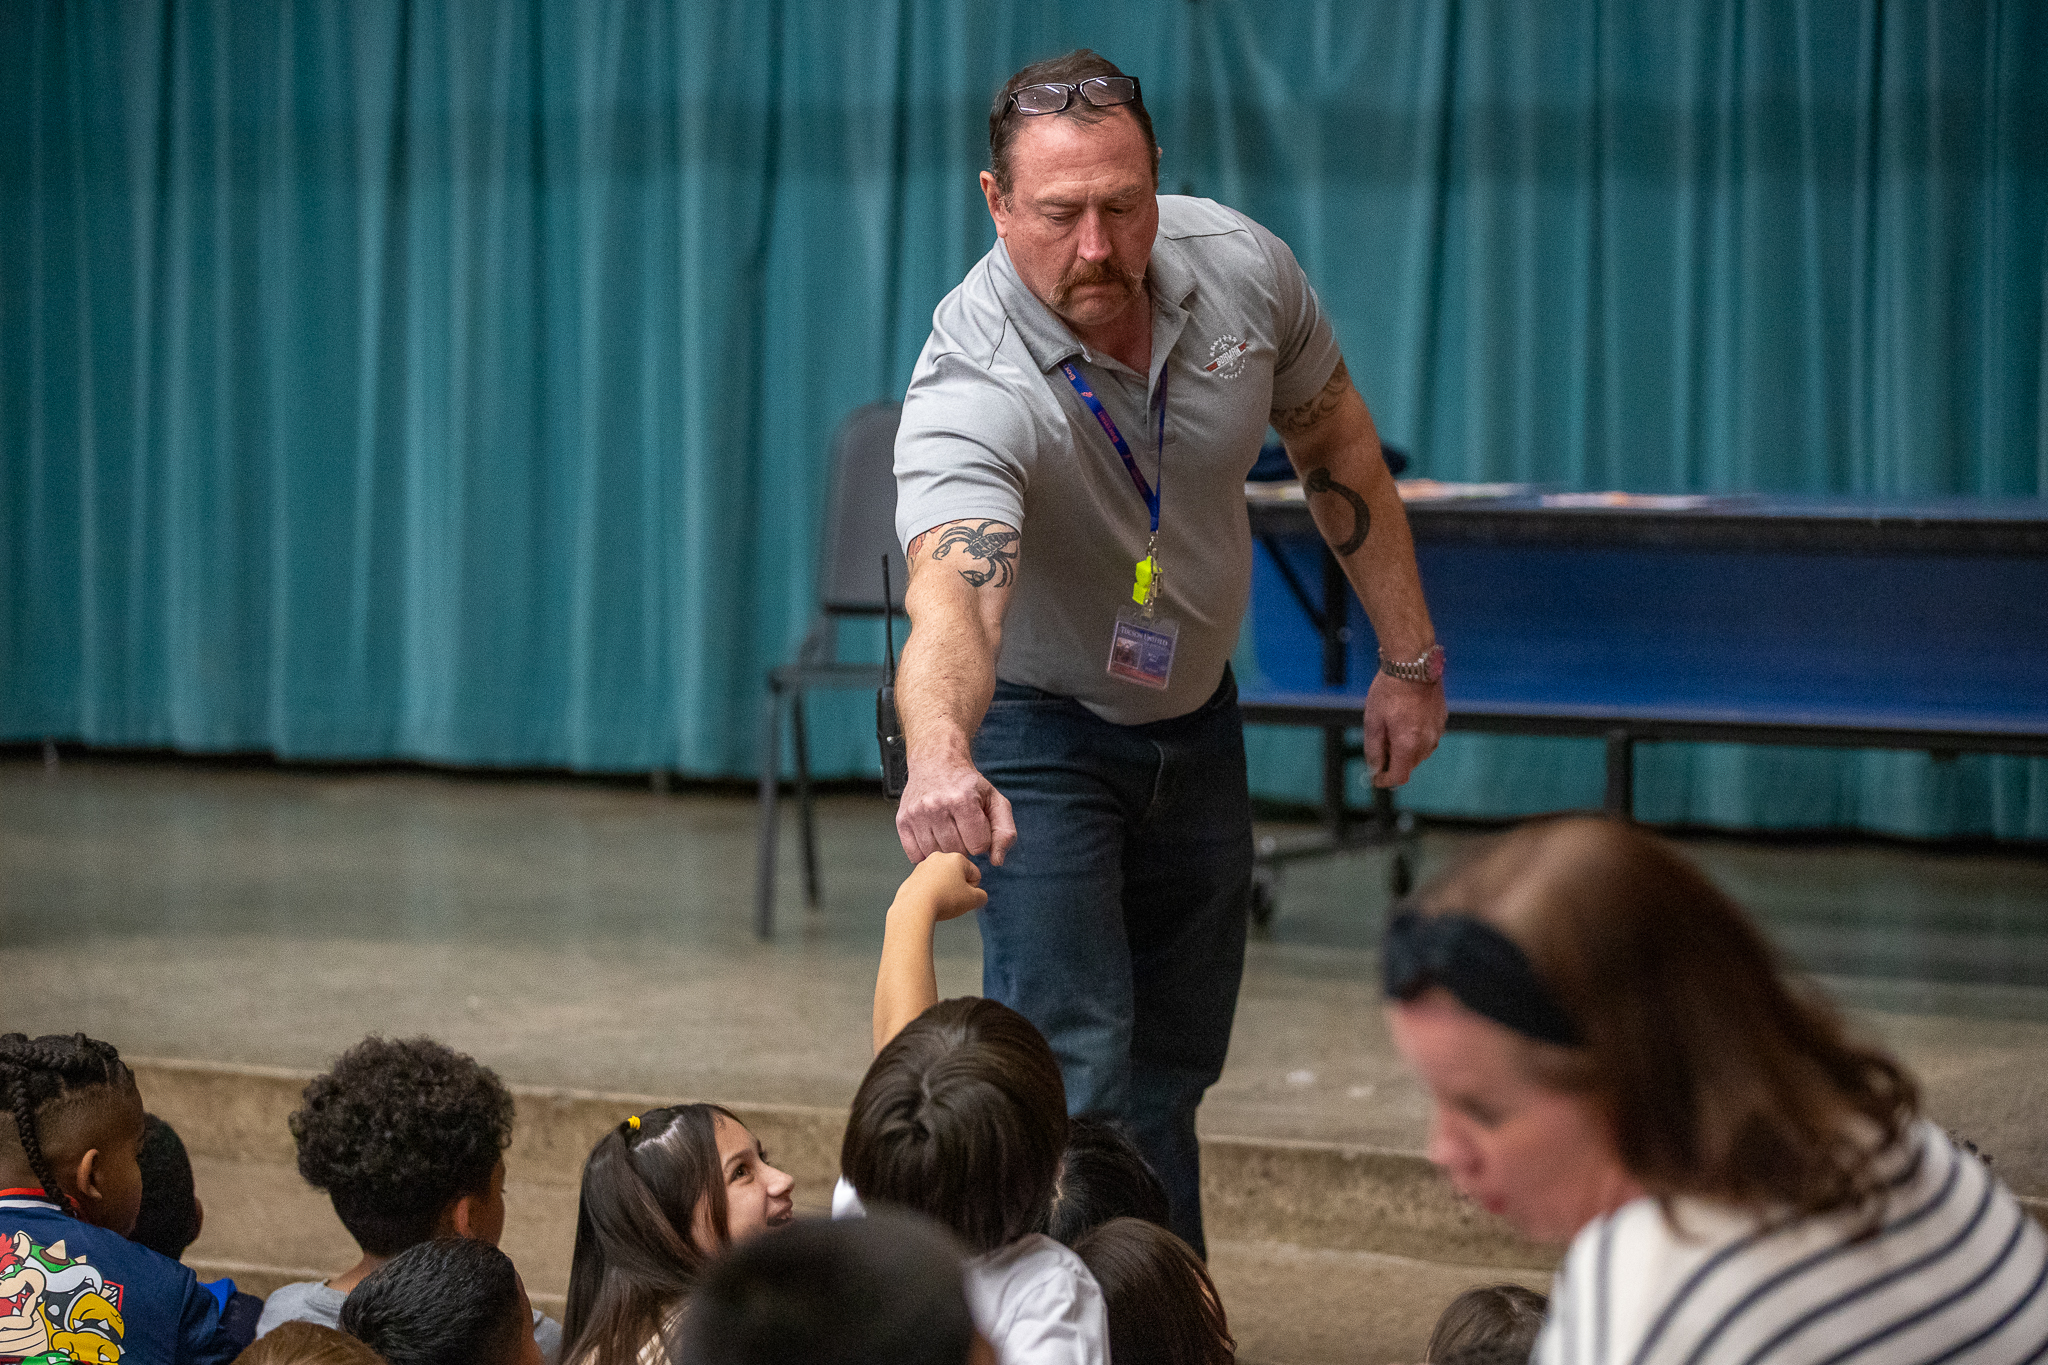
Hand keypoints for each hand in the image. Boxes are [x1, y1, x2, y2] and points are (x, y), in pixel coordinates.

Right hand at [896, 753, 1018, 864]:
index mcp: (963, 800)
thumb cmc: (968, 785)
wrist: (936, 762)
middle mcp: (937, 806)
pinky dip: (925, 853)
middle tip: (962, 829)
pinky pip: (915, 856)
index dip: (981, 840)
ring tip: (948, 832)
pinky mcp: (903, 821)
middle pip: (957, 852)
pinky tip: (932, 837)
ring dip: (945, 850)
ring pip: (936, 855)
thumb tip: (996, 861)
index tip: (976, 828)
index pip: (979, 846)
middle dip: (964, 846)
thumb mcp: (995, 801)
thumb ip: (1004, 832)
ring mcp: (917, 814)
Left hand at [897, 852, 988, 921]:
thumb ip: (982, 896)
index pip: (975, 874)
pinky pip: (928, 885)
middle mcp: (939, 857)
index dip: (973, 890)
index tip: (965, 897)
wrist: (914, 907)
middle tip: (953, 900)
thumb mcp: (973, 900)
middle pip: (957, 875)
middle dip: (958, 888)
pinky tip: (929, 901)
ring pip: (942, 879)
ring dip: (944, 890)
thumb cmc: (943, 901)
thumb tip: (979, 896)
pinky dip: (931, 892)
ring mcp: (924, 866)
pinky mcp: (913, 875)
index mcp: (956, 858)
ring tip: (940, 901)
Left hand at [1362, 671, 1445, 786]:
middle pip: (1409, 765)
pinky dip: (1416, 735)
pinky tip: (1405, 718)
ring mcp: (1437, 732)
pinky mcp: (1441, 721)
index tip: (1376, 777)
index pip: (1399, 777)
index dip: (1385, 780)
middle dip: (1394, 760)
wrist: (1412, 666)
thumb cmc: (1390, 691)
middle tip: (1381, 741)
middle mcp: (1427, 742)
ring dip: (1405, 748)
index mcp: (1408, 745)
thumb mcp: (1372, 722)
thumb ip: (1374, 750)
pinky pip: (1427, 737)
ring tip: (1392, 725)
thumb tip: (1375, 770)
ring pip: (1419, 752)